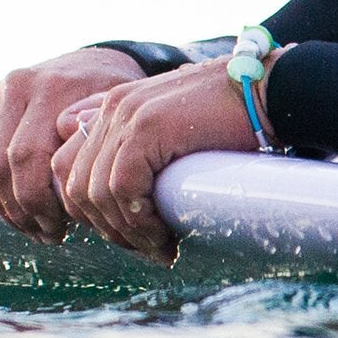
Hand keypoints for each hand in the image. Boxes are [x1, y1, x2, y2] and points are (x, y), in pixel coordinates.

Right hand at [0, 45, 146, 240]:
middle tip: (49, 234)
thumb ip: (96, 148)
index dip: (40, 202)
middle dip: (22, 210)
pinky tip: (15, 212)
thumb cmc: (115, 101)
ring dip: (3, 207)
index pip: (28, 157)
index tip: (64, 228)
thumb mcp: (118, 118)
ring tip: (33, 228)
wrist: (94, 65)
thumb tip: (73, 191)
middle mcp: (15, 87)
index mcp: (50, 88)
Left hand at [52, 58, 259, 262]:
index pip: (67, 167)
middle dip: (106, 227)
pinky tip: (163, 234)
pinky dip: (139, 220)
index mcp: (113, 107)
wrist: (270, 90)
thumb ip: (139, 143)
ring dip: (126, 232)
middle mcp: (112, 108)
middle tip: (146, 248)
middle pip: (75, 184)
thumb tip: (114, 182)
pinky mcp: (147, 128)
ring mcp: (126, 115)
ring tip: (160, 248)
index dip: (89, 210)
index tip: (126, 232)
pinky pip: (123, 188)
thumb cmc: (234, 116)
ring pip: (96, 192)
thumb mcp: (176, 129)